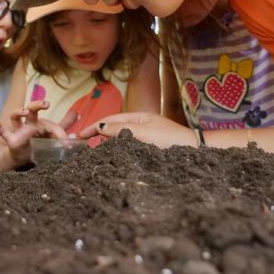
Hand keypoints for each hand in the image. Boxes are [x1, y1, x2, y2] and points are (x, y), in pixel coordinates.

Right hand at [0, 101, 77, 165]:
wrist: (23, 158)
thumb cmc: (38, 144)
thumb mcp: (52, 136)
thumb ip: (64, 127)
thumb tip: (77, 114)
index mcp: (41, 123)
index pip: (51, 123)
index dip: (59, 132)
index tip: (67, 142)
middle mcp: (29, 123)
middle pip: (32, 109)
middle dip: (37, 104)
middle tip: (46, 104)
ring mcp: (19, 130)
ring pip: (15, 116)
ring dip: (19, 112)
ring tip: (24, 111)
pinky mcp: (11, 139)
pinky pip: (2, 132)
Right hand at [79, 112, 197, 148]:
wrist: (195, 152)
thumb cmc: (170, 140)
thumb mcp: (143, 133)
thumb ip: (121, 130)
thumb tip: (100, 128)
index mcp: (138, 117)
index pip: (110, 119)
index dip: (94, 126)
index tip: (79, 135)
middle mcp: (140, 125)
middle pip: (114, 128)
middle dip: (97, 133)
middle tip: (82, 144)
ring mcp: (145, 137)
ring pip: (120, 138)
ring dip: (106, 143)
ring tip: (93, 151)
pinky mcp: (149, 149)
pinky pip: (128, 147)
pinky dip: (117, 150)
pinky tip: (112, 157)